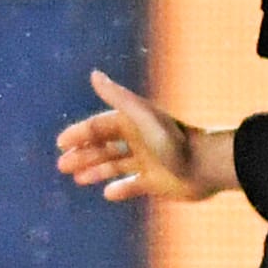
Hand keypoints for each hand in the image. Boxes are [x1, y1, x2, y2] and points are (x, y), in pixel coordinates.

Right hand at [55, 69, 236, 202]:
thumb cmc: (174, 141)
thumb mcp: (142, 118)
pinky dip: (120, 189)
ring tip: (77, 179)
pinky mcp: (157, 182)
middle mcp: (139, 141)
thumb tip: (94, 74)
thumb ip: (118, 97)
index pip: (100, 126)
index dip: (80, 134)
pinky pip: (133, 186)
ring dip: (95, 170)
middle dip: (83, 154)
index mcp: (134, 124)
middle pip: (104, 146)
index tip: (61, 144)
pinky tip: (108, 193)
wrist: (206, 166)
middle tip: (62, 166)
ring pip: (115, 165)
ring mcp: (148, 162)